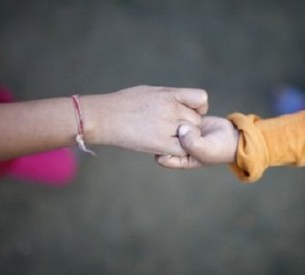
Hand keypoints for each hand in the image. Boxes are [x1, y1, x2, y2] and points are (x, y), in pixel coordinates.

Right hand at [82, 85, 207, 155]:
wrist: (103, 117)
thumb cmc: (123, 103)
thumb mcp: (150, 92)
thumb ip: (170, 97)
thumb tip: (182, 102)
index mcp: (169, 94)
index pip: (201, 98)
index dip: (198, 107)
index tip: (189, 112)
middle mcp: (171, 109)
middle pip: (196, 120)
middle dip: (188, 125)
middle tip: (171, 129)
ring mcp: (167, 126)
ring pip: (191, 136)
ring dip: (183, 139)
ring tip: (165, 137)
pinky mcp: (161, 144)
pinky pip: (182, 150)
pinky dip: (178, 151)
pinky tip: (164, 148)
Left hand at [155, 116, 238, 167]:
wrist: (234, 137)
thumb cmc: (220, 149)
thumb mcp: (206, 150)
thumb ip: (193, 143)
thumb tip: (181, 129)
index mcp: (179, 159)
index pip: (161, 157)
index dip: (162, 148)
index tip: (171, 139)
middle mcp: (177, 147)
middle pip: (161, 139)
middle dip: (166, 131)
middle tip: (179, 126)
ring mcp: (181, 134)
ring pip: (168, 126)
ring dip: (174, 119)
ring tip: (185, 117)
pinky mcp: (186, 121)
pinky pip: (178, 116)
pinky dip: (182, 111)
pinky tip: (190, 111)